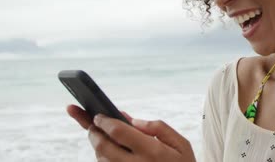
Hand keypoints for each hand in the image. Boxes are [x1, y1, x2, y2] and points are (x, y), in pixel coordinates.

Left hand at [66, 105, 195, 160]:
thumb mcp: (181, 144)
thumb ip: (158, 128)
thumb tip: (133, 121)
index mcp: (151, 151)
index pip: (118, 132)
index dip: (104, 121)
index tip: (98, 115)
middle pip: (102, 146)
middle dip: (93, 132)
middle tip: (93, 125)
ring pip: (101, 159)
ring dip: (98, 146)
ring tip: (102, 137)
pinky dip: (104, 159)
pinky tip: (109, 152)